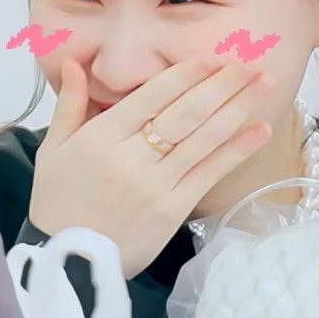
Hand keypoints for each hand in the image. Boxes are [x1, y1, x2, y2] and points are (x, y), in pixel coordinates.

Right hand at [28, 56, 275, 277]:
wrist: (67, 260)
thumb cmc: (57, 201)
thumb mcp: (54, 149)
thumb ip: (70, 103)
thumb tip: (73, 62)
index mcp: (101, 137)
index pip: (151, 95)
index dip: (186, 74)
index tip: (212, 57)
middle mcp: (131, 156)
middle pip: (185, 112)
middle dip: (222, 84)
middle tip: (251, 61)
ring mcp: (155, 185)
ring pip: (203, 138)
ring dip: (237, 108)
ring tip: (264, 84)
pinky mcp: (172, 211)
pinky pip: (210, 173)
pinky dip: (236, 149)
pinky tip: (258, 130)